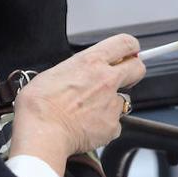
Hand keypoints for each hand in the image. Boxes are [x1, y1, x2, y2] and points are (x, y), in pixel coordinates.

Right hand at [9, 34, 144, 176]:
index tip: (130, 53)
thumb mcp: (53, 73)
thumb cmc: (39, 104)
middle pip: (138, 68)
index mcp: (91, 61)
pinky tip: (86, 127)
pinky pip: (114, 124)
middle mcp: (107, 79)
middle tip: (122, 79)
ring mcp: (112, 103)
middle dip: (132, 72)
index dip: (130, 48)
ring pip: (123, 100)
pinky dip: (103, 126)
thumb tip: (77, 75)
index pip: (126, 44)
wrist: (41, 132)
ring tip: (88, 112)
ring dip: (111, 104)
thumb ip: (75, 71)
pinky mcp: (113, 126)